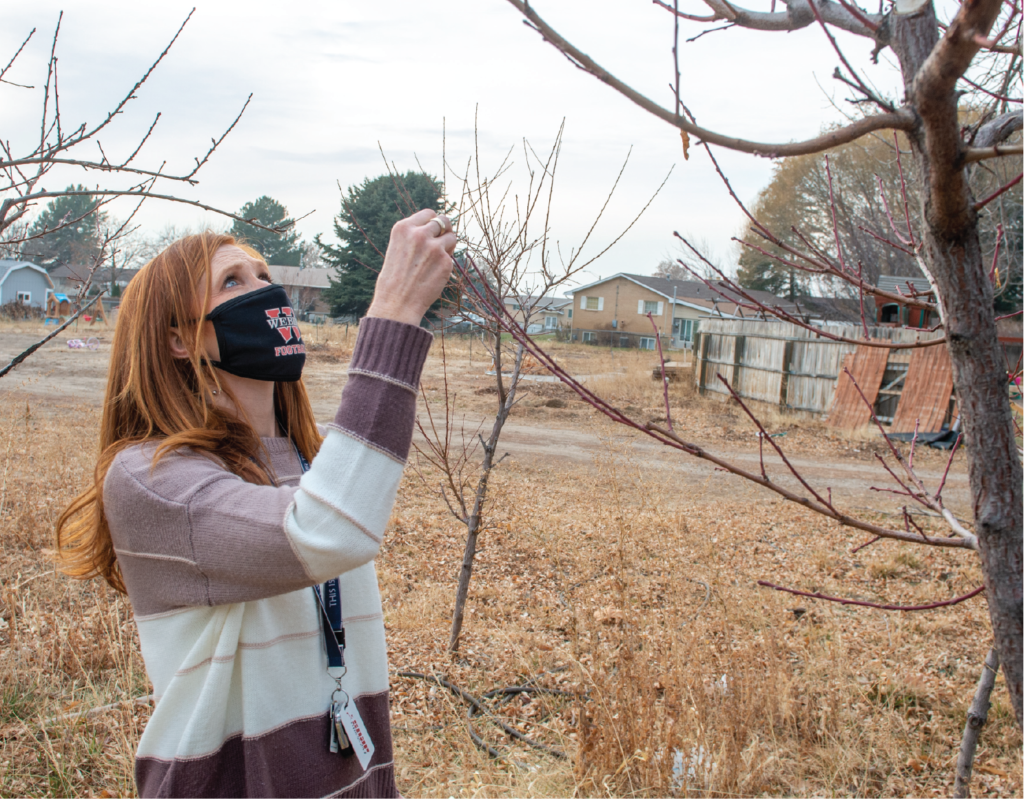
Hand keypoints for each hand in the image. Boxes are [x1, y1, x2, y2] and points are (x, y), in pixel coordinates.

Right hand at [365, 209, 455, 325]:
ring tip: (437, 259)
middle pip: (443, 221)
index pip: (428, 214)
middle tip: (443, 240)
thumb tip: (434, 229)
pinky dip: (446, 264)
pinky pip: (451, 257)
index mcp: (403, 228)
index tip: (433, 231)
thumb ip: (413, 237)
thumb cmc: (394, 280)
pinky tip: (434, 275)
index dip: (433, 222)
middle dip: (445, 229)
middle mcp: (419, 234)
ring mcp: (434, 247)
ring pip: (452, 237)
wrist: (397, 304)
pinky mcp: (446, 262)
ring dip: (448, 245)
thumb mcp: (397, 248)